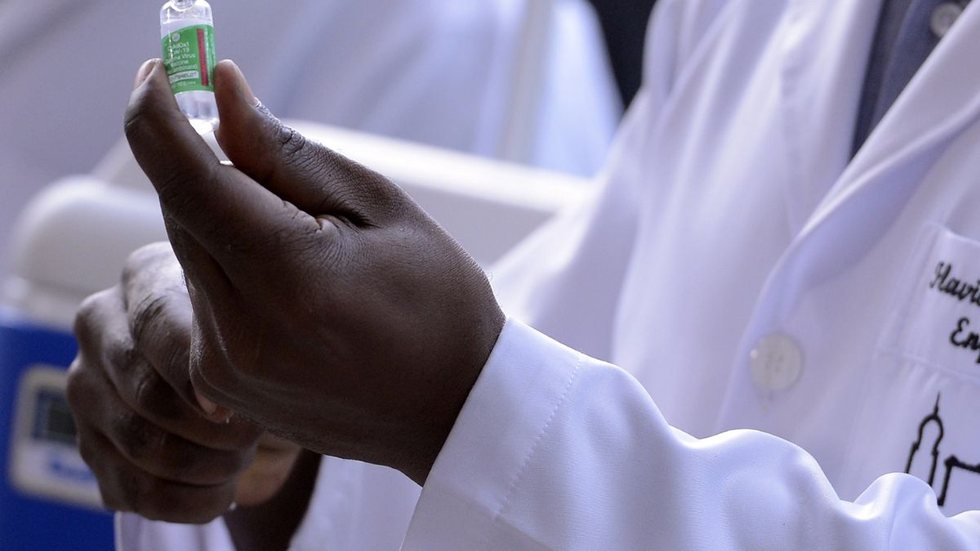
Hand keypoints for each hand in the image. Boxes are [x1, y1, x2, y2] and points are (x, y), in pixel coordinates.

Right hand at [67, 243, 301, 522]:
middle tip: (253, 435)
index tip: (238, 402)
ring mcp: (89, 388)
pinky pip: (135, 490)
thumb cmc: (273, 342)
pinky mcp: (93, 447)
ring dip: (208, 465)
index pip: (155, 320)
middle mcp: (102, 327)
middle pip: (146, 392)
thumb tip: (240, 363)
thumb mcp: (274, 323)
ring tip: (243, 457)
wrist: (271, 389)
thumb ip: (255, 324)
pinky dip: (191, 500)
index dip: (199, 370)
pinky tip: (224, 489)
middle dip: (214, 429)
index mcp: (144, 277)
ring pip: (141, 444)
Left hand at [124, 59, 504, 484]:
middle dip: (208, 166)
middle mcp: (241, 331)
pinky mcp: (217, 385)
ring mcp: (223, 367)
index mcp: (291, 278)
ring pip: (188, 253)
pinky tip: (290, 287)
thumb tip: (221, 94)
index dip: (155, 115)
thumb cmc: (438, 305)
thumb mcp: (381, 209)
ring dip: (223, 223)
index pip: (187, 179)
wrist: (451, 411)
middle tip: (263, 155)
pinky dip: (229, 269)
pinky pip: (198, 298)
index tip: (159, 72)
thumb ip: (288, 154)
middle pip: (180, 210)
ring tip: (305, 245)